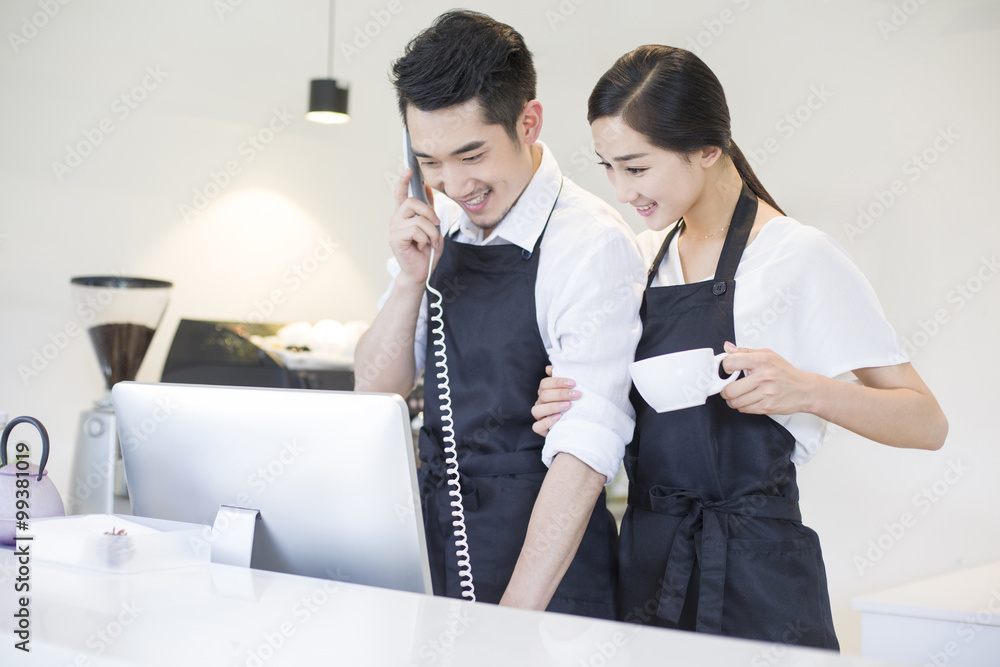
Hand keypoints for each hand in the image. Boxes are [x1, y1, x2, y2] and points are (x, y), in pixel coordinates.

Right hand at [389, 168, 440, 286]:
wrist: (421, 272)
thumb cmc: (426, 252)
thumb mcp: (432, 227)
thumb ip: (428, 209)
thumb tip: (427, 188)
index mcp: (404, 215)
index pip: (401, 194)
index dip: (403, 181)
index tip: (409, 169)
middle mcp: (396, 219)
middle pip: (412, 202)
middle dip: (429, 212)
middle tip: (437, 223)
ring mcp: (394, 228)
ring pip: (419, 219)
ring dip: (432, 232)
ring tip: (431, 242)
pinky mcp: (395, 238)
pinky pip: (416, 230)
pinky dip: (426, 239)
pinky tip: (422, 247)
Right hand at [531, 366, 580, 436]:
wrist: (574, 423)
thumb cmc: (571, 404)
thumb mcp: (568, 391)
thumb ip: (561, 380)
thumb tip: (549, 368)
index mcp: (544, 392)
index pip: (545, 383)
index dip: (558, 382)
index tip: (574, 383)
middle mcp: (539, 403)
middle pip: (543, 395)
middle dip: (561, 394)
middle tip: (577, 395)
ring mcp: (539, 416)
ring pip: (536, 410)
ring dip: (553, 407)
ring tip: (568, 406)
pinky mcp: (540, 429)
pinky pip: (537, 427)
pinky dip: (546, 422)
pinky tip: (558, 418)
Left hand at [719, 341, 817, 415]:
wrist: (805, 390)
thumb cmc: (785, 372)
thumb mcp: (767, 355)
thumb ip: (745, 352)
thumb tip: (726, 347)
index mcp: (761, 360)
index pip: (730, 362)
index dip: (725, 368)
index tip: (728, 371)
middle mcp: (763, 376)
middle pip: (729, 389)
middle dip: (725, 391)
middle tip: (729, 388)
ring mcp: (766, 393)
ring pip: (735, 402)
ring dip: (733, 400)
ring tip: (738, 395)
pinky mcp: (767, 406)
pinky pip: (744, 409)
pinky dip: (743, 406)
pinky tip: (748, 400)